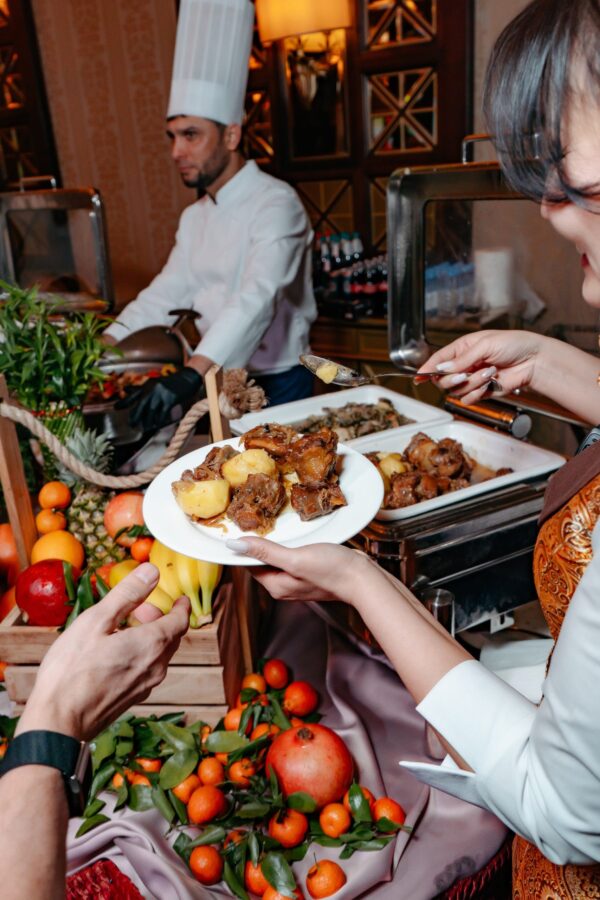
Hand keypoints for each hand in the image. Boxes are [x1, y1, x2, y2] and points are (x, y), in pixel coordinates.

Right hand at [16, 564, 189, 741]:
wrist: (59, 721)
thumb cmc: (72, 670)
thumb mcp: (97, 620)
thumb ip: (127, 594)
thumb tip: (151, 571)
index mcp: (152, 644)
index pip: (180, 621)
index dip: (180, 607)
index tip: (179, 599)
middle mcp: (156, 667)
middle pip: (170, 637)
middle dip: (160, 619)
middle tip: (139, 609)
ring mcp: (145, 686)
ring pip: (159, 655)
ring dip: (149, 637)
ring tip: (122, 629)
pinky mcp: (132, 698)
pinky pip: (146, 669)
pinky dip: (140, 654)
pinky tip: (116, 653)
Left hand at [117, 367, 203, 430]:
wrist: (187, 379)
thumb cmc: (171, 383)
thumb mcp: (154, 383)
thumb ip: (140, 388)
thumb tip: (125, 390)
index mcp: (148, 385)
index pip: (133, 394)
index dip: (124, 402)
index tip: (115, 407)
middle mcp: (153, 388)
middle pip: (141, 405)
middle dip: (135, 416)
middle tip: (132, 425)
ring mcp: (162, 393)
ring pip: (152, 411)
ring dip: (148, 421)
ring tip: (145, 428)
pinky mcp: (171, 398)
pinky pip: (163, 413)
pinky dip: (160, 420)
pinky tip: (158, 425)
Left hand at [226, 537, 373, 603]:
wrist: (363, 579)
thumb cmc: (332, 570)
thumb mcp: (295, 558)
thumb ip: (265, 551)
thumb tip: (234, 545)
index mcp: (275, 585)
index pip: (249, 563)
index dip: (243, 545)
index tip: (239, 524)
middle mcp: (283, 585)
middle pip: (262, 560)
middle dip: (259, 542)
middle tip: (255, 517)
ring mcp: (297, 580)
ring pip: (277, 557)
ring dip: (275, 542)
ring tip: (272, 523)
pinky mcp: (309, 573)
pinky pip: (291, 557)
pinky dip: (290, 545)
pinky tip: (295, 535)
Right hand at [421, 329, 545, 404]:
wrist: (533, 361)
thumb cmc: (513, 345)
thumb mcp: (485, 345)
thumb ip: (461, 359)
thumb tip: (441, 368)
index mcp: (462, 349)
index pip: (438, 360)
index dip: (426, 369)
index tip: (418, 377)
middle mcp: (464, 365)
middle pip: (443, 380)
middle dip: (454, 378)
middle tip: (467, 373)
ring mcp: (472, 380)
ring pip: (456, 390)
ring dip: (472, 383)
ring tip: (489, 373)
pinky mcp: (481, 392)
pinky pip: (468, 399)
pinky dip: (477, 393)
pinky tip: (489, 384)